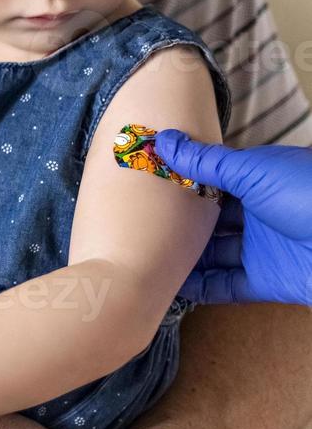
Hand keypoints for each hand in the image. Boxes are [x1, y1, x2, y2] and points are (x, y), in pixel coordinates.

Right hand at [156, 129, 311, 303]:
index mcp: (257, 179)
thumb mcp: (254, 171)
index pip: (210, 180)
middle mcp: (258, 212)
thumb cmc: (311, 193)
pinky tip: (170, 285)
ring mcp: (263, 248)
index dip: (179, 183)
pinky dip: (201, 288)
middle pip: (209, 220)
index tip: (143, 184)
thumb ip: (206, 162)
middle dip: (177, 222)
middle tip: (134, 224)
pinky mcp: (268, 282)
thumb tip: (163, 140)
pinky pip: (228, 286)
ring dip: (184, 257)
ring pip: (214, 254)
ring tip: (142, 255)